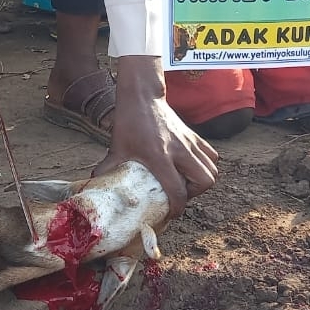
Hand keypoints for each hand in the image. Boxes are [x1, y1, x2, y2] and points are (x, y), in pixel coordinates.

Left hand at [93, 56, 218, 219]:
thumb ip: (108, 168)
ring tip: (186, 181)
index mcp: (159, 156)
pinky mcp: (194, 136)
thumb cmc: (129, 122)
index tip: (170, 213)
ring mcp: (190, 142)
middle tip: (180, 193)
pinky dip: (206, 165)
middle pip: (205, 181)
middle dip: (195, 194)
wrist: (142, 97)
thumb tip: (97, 184)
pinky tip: (191, 167)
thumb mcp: (117, 147)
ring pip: (212, 169)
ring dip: (201, 180)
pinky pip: (212, 155)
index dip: (177, 208)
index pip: (178, 190)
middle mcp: (179, 150)